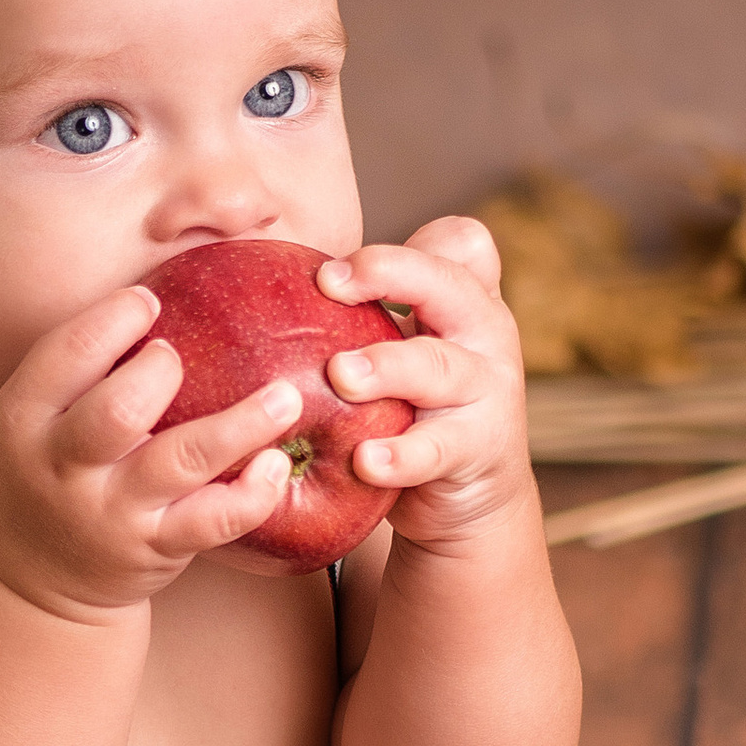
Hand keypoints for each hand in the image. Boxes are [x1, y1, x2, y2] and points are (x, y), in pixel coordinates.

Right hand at [0, 286, 299, 617]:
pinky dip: (253, 493)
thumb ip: (75, 371)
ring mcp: (111, 512)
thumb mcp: (31, 422)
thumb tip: (156, 293)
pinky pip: (213, 520)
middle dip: (162, 372)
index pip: (66, 354)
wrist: (37, 583)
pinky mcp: (156, 548)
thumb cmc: (48, 476)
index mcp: (22, 419)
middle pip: (119, 409)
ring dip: (241, 423)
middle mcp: (62, 468)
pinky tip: (277, 465)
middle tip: (183, 356)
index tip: (149, 301)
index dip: (115, 318)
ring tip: (286, 397)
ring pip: (182, 460)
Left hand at [314, 218, 532, 546]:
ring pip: (440, 367)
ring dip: (387, 367)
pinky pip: (439, 447)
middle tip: (328, 285)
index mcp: (463, 300)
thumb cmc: (417, 409)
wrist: (475, 501)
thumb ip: (361, 318)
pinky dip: (401, 455)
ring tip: (341, 375)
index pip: (460, 243)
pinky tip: (365, 460)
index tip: (331, 272)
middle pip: (450, 284)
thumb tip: (256, 290)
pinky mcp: (479, 448)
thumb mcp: (402, 352)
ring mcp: (488, 390)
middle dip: (389, 274)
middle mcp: (484, 333)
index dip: (403, 246)